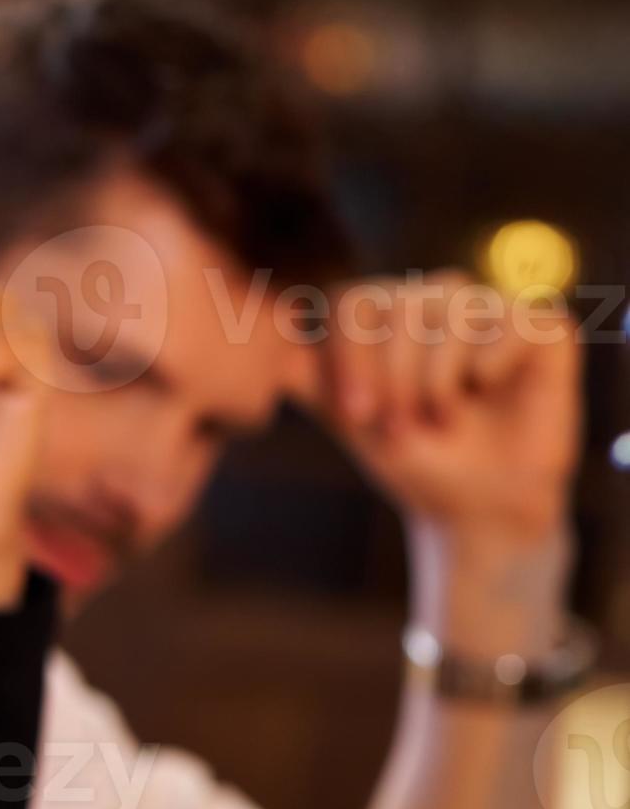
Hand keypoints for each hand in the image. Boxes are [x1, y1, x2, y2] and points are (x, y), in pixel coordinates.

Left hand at [312, 272, 579, 550]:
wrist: (477, 508)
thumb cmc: (413, 461)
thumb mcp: (350, 418)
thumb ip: (311, 374)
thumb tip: (266, 336)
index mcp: (386, 317)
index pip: (353, 300)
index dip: (351, 355)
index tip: (356, 415)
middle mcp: (437, 302)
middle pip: (401, 303)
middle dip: (393, 377)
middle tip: (403, 425)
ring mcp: (492, 311)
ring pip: (455, 306)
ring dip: (438, 377)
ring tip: (443, 416)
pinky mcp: (542, 328)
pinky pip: (512, 320)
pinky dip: (492, 364)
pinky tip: (492, 388)